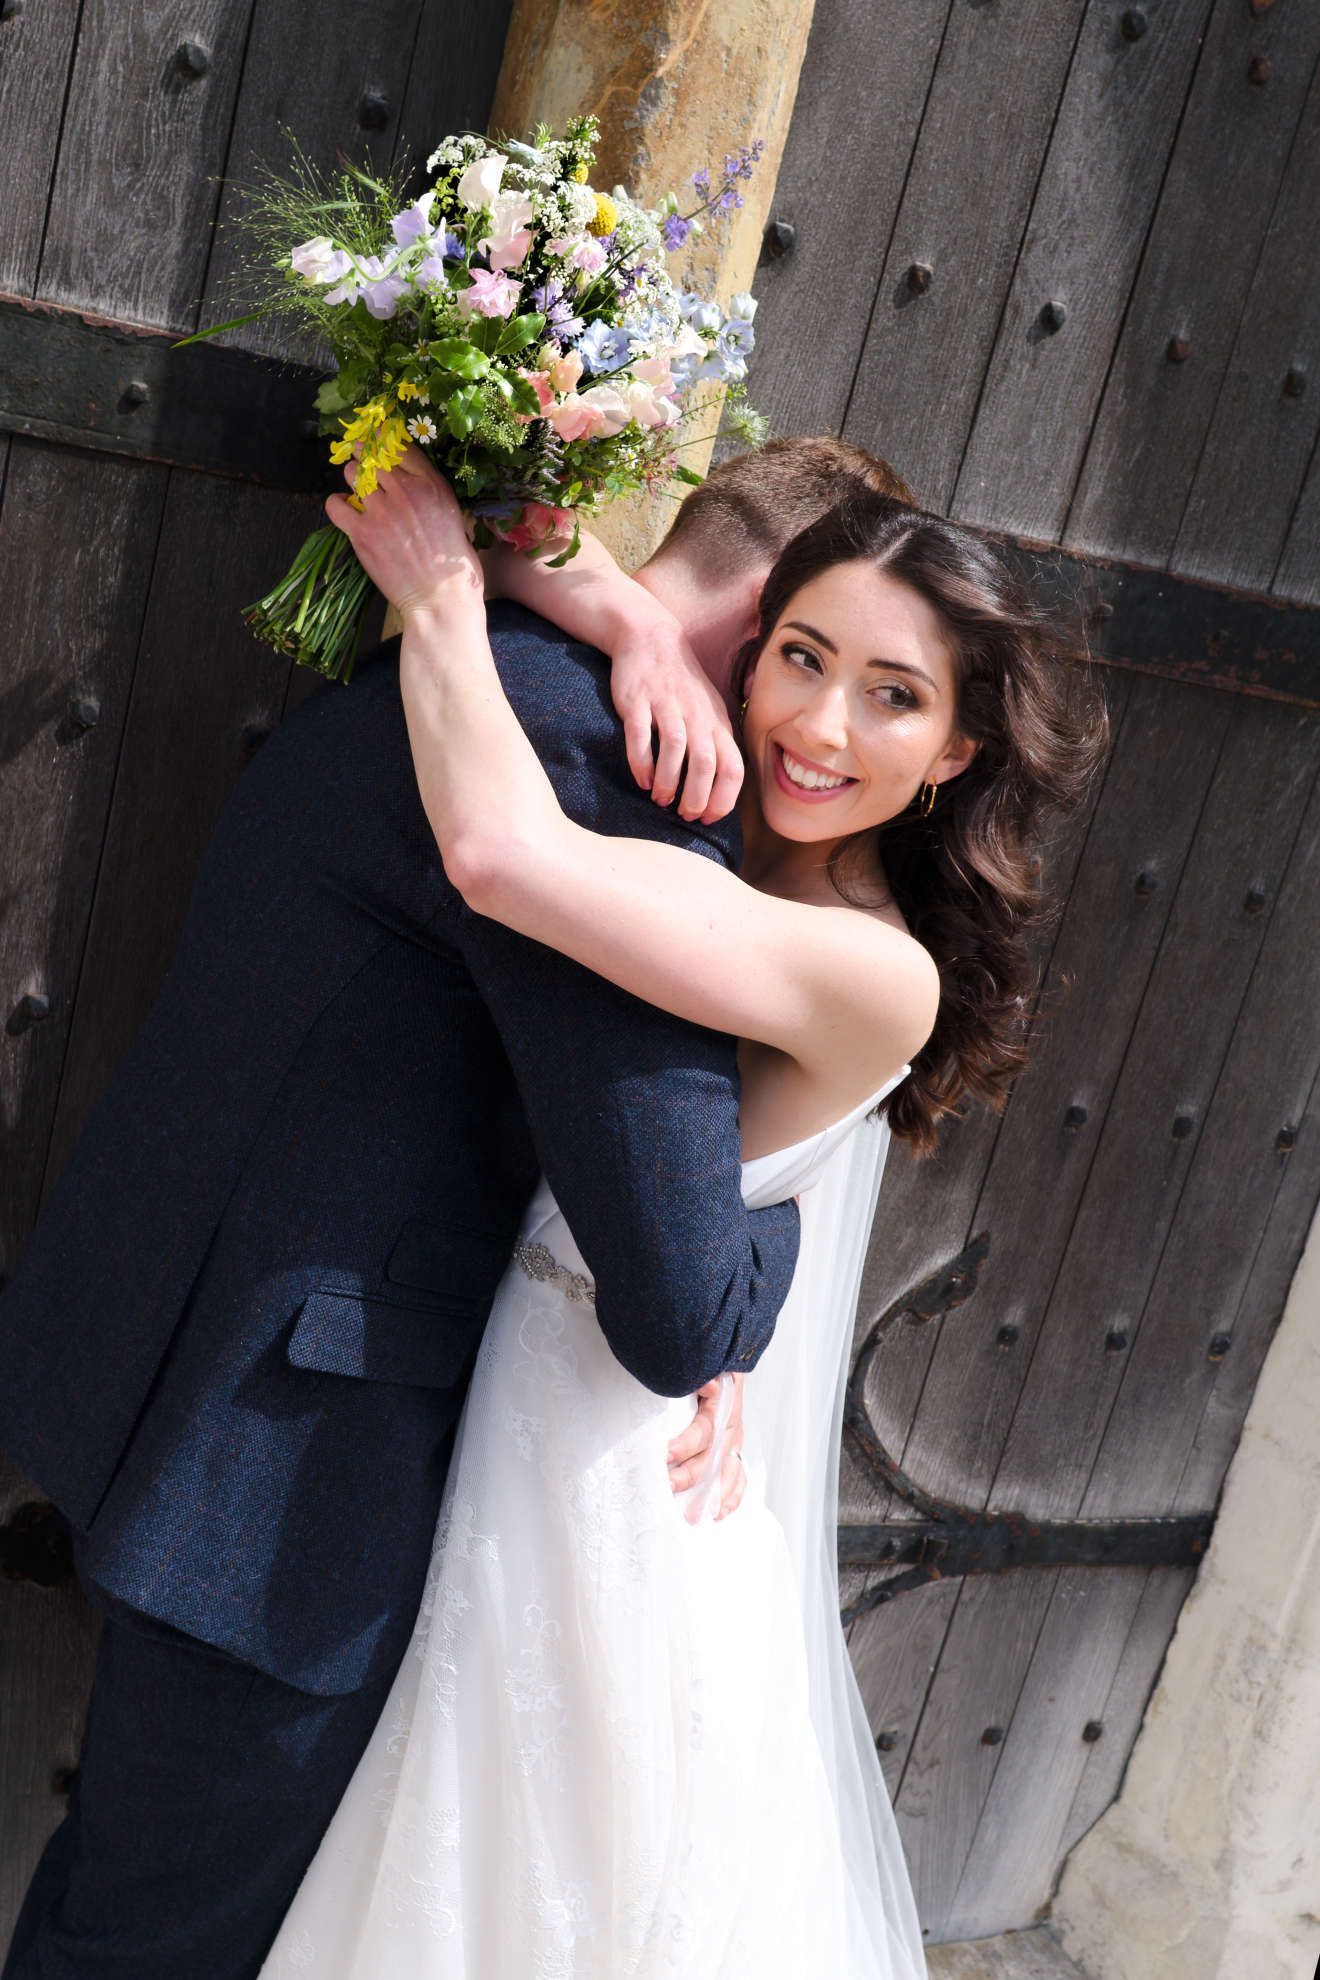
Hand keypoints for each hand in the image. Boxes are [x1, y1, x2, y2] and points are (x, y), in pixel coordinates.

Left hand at [326, 448, 483, 623]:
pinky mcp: (362, 533)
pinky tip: (346, 512)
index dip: (382, 439)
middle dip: (365, 460)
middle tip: (365, 471)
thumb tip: (408, 479)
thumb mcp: (454, 516)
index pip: (400, 445)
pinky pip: (335, 504)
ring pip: (351, 474)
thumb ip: (431, 492)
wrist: (441, 599)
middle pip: (371, 455)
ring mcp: (382, 511)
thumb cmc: (454, 566)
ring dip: (352, 480)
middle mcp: (406, 491)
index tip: (374, 440)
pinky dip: (337, 505)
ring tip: (359, 494)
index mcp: (432, 485)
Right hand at [609, 620, 744, 824]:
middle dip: (696, 796)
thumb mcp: (709, 713)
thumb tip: (714, 793)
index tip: (708, 818)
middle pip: (706, 763)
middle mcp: (696, 716)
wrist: (651, 639)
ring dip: (668, 781)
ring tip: (660, 799)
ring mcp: (667, 707)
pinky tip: (641, 779)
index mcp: (717, 724)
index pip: (732, 767)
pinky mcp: (638, 701)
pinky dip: (641, 761)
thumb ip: (714, 747)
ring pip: (675, 749)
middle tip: (684, 814)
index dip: (724, 798)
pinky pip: (641, 734)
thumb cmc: (681, 687)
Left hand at [667, 1372, 746, 1522]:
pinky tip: (718, 1513)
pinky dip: (731, 1496)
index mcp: (723, 1405)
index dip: (686, 1445)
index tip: (664, 1454)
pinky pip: (738, 1475)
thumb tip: (710, 1387)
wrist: (725, 1359)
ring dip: (711, 1494)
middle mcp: (732, 1425)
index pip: (706, 1431)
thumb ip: (703, 1374)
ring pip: (728, 1472)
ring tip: (692, 1514)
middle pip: (713, 1457)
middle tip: (666, 1485)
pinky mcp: (733, 1447)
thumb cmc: (708, 1364)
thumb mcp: (705, 1365)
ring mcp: (734, 1438)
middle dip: (689, 1475)